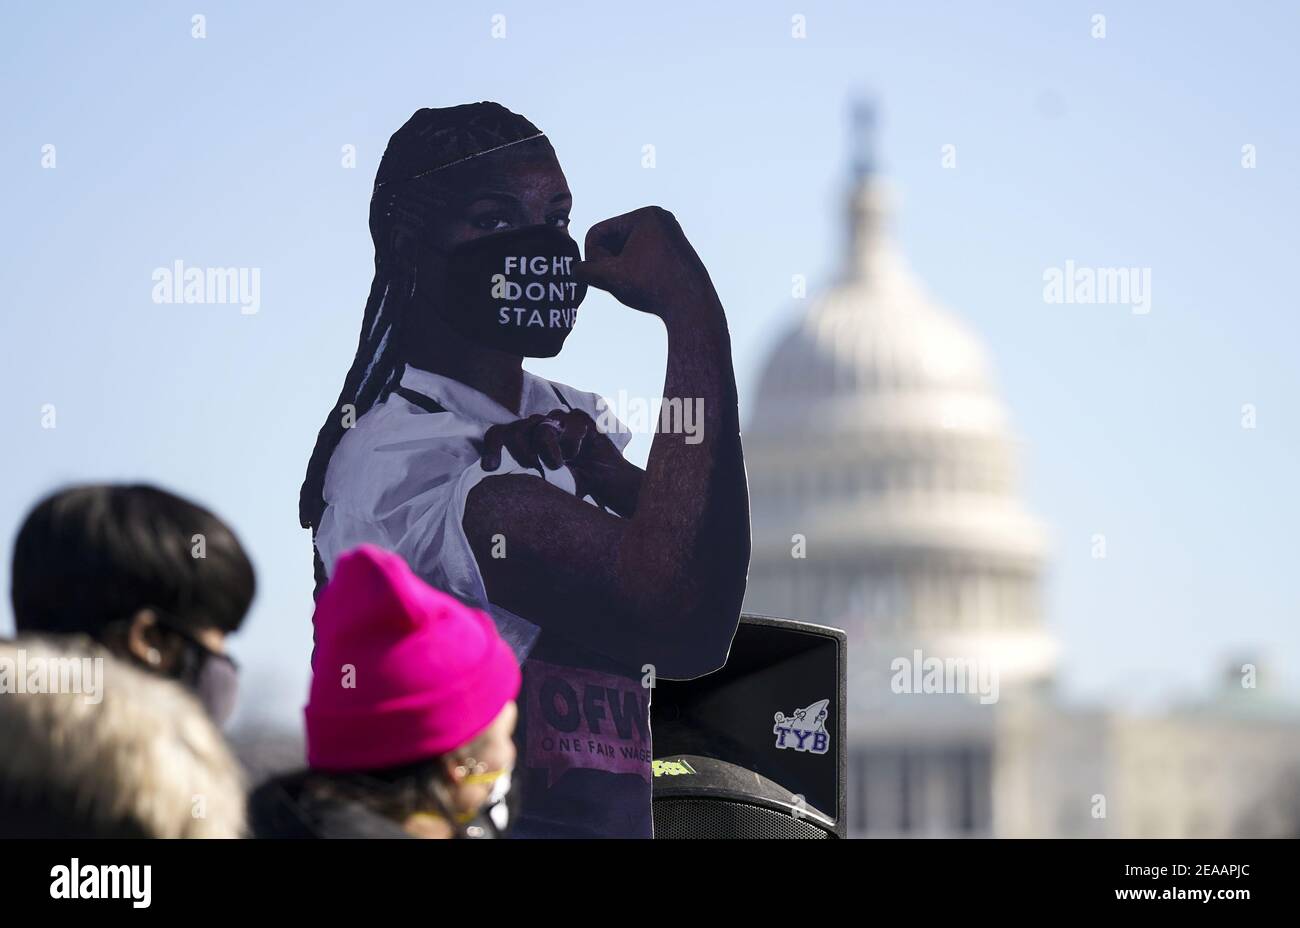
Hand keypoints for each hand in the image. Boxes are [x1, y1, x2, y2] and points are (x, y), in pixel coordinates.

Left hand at [481, 408, 640, 515]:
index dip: (492, 447)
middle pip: (516, 428)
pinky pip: (569, 426)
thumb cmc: (573, 485)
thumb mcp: (544, 487)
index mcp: (524, 440)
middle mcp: (538, 426)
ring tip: (557, 465)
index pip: (499, 434)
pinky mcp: (579, 418)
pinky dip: (571, 444)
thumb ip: (523, 481)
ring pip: (541, 427)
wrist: (607, 483)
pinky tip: (578, 455)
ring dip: (547, 449)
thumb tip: (497, 495)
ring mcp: (559, 419)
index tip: (489, 468)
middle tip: (528, 466)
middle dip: (517, 449)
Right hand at [575, 206, 718, 320]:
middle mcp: (659, 218)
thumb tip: (575, 270)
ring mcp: (669, 233)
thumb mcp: (611, 278)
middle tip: (618, 284)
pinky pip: (642, 255)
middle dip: (609, 263)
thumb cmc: (653, 288)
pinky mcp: (674, 249)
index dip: (593, 258)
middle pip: (613, 239)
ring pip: (627, 249)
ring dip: (620, 268)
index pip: (598, 232)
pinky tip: (643, 286)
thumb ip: (587, 271)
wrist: (693, 307)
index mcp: (644, 215)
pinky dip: (635, 270)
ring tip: (631, 286)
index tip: (602, 278)